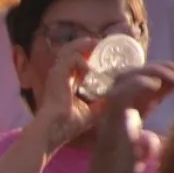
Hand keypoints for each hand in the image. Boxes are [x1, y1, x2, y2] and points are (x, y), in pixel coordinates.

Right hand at [32, 38, 98, 152]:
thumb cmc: (69, 124)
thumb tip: (118, 98)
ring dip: (85, 45)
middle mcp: (59, 75)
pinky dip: (82, 61)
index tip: (102, 53)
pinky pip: (71, 58)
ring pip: (70, 50)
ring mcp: (57, 73)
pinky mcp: (57, 74)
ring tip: (98, 43)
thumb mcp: (93, 111)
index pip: (75, 61)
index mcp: (66, 82)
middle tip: (102, 43)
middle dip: (87, 46)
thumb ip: (103, 102)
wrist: (55, 129)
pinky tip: (89, 71)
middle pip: (71, 51)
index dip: (88, 54)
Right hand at [81, 62, 173, 172]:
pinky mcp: (110, 128)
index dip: (162, 77)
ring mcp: (110, 120)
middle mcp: (114, 116)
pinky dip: (139, 84)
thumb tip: (152, 137)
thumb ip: (144, 145)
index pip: (142, 89)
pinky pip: (120, 96)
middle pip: (132, 77)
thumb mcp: (138, 161)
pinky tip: (158, 84)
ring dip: (153, 72)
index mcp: (123, 122)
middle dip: (160, 69)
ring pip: (125, 80)